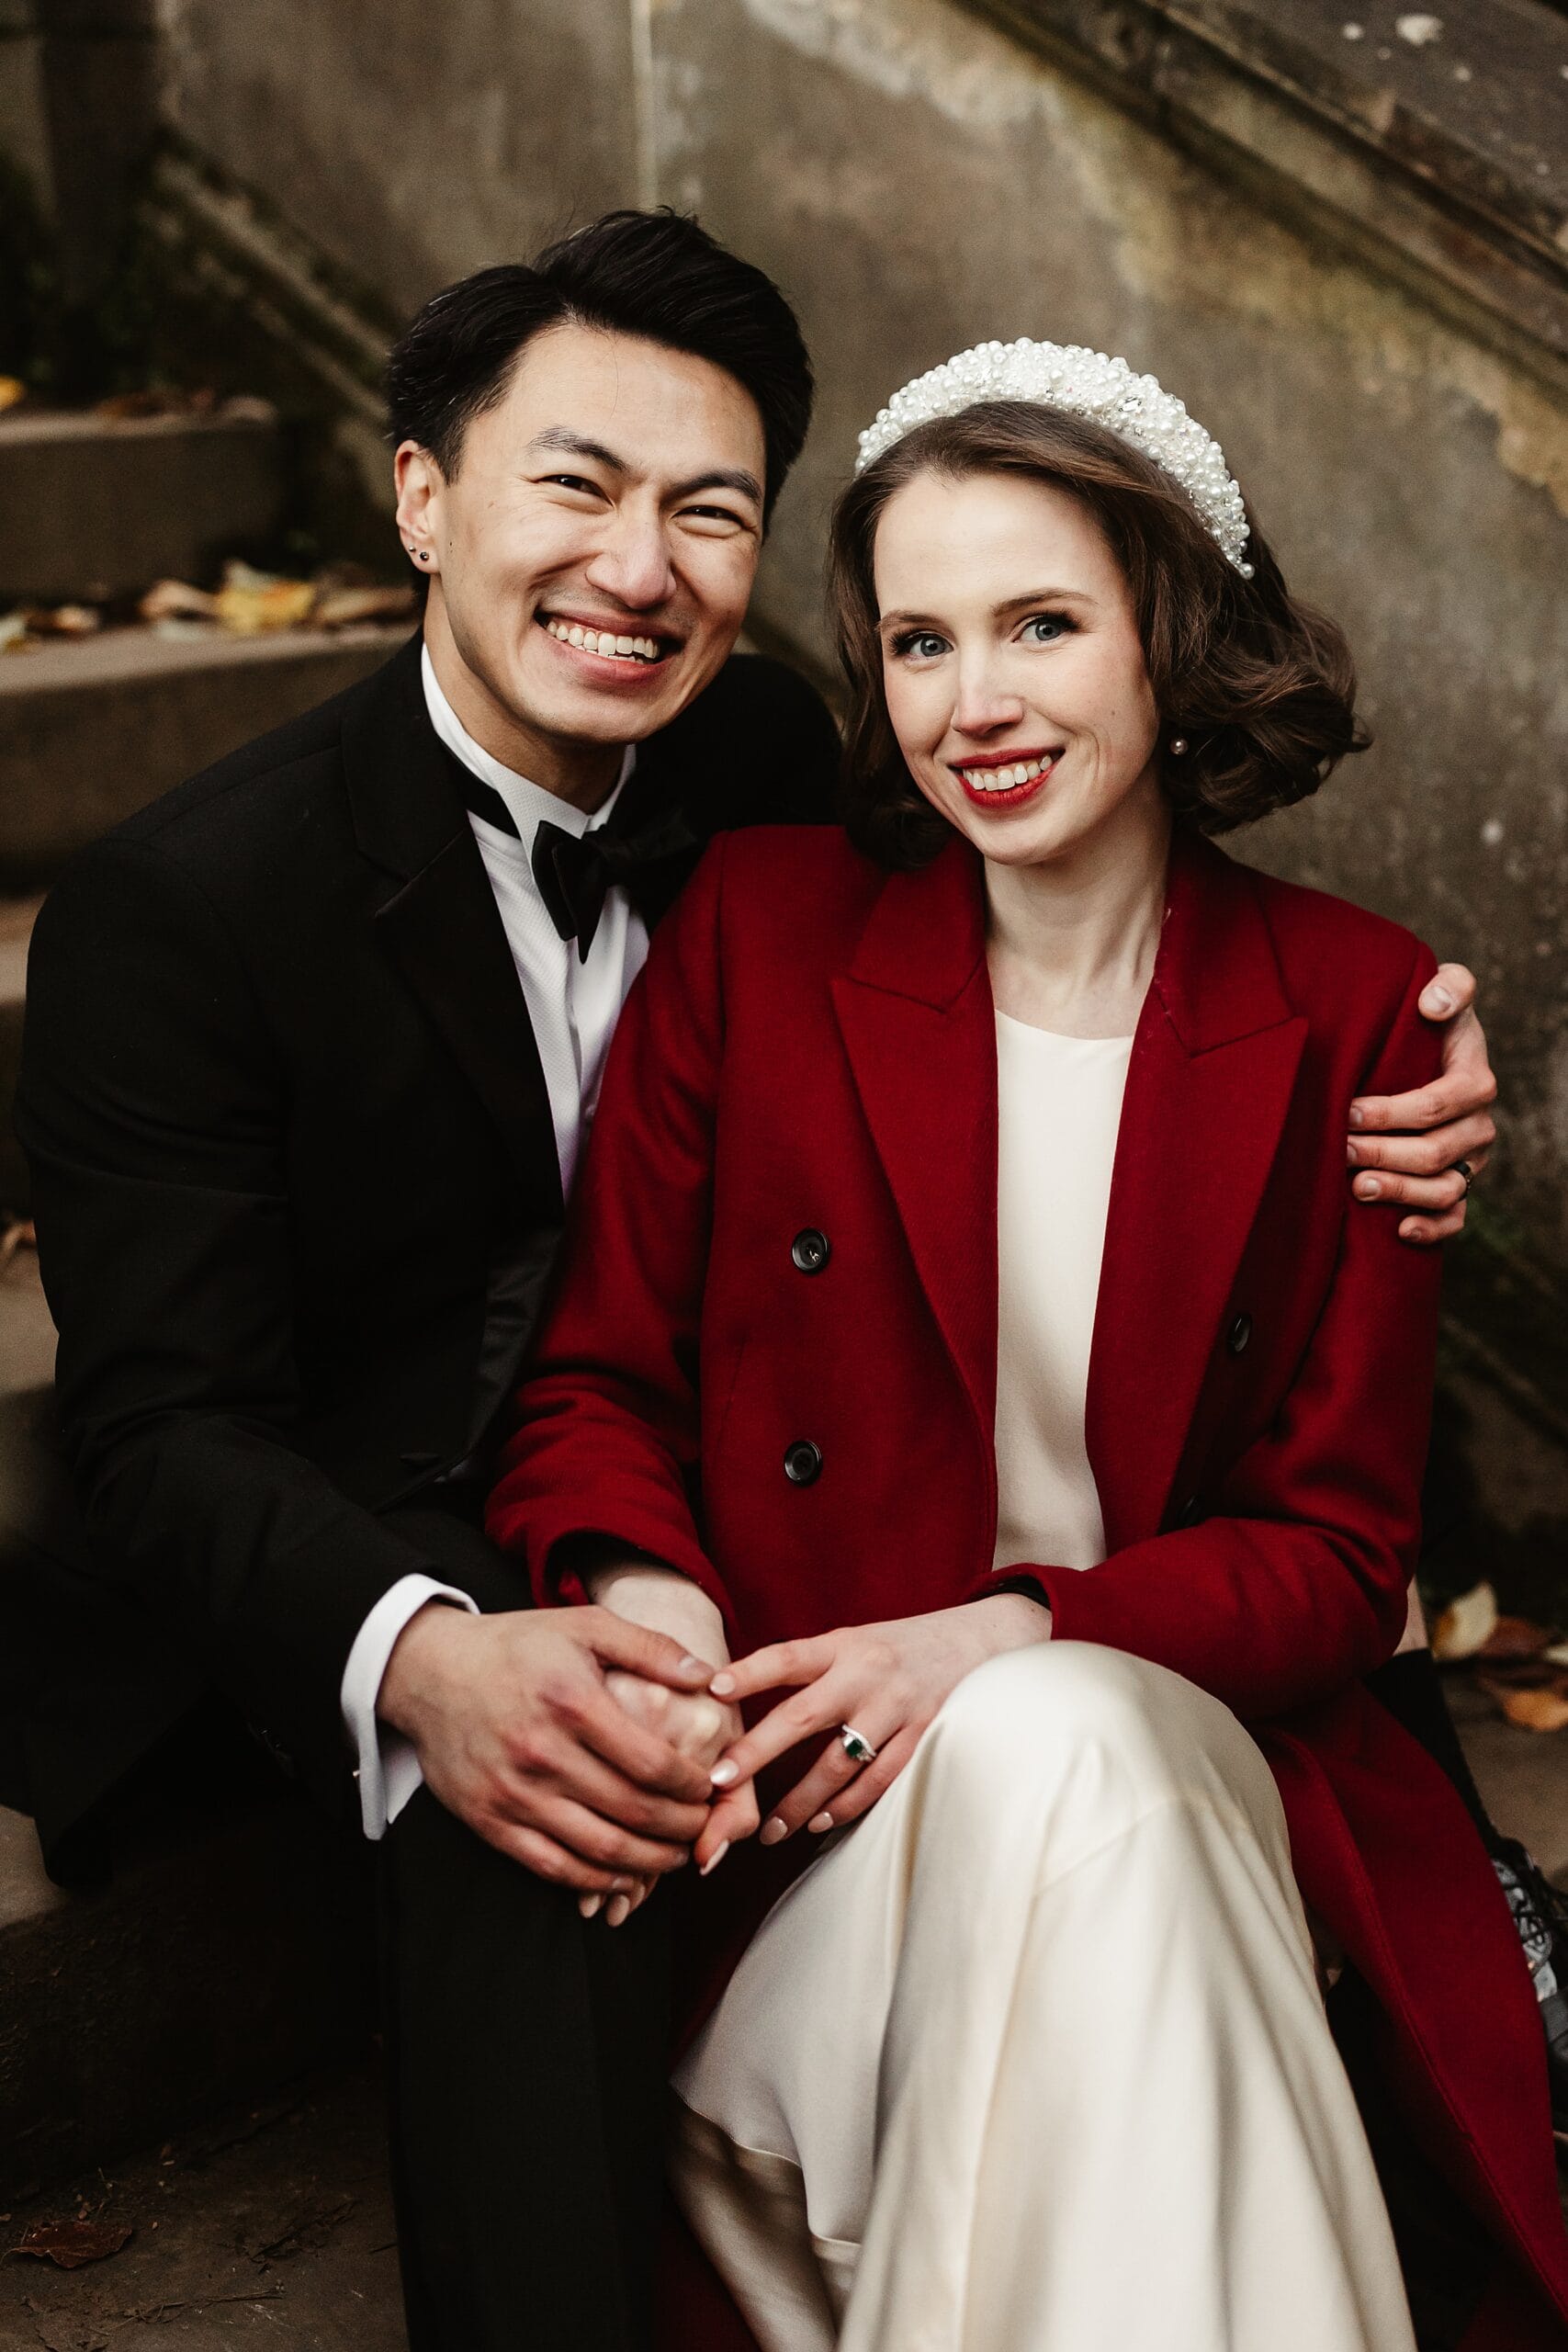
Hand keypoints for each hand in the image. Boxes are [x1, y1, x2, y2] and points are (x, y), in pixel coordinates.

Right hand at [378, 1602, 716, 1892]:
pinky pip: (554, 1868)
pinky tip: (625, 1875)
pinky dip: (598, 1881)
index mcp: (572, 1702)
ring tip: (676, 1854)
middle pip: (634, 1812)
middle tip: (706, 1827)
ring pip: (600, 1850)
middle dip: (683, 1827)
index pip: (653, 1764)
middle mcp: (542, 1753)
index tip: (713, 1787)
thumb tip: (711, 1676)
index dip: (695, 1786)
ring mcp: (513, 1793)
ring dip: (650, 1862)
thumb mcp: (586, 1625)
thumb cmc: (518, 1646)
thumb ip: (651, 1648)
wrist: (430, 1672)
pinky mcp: (489, 1822)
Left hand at [697, 1595, 1050, 1868]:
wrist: (977, 1643)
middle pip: (802, 1716)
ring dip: (800, 1801)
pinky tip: (822, 1823)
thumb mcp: (853, 1641)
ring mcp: (896, 1709)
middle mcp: (866, 1675)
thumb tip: (737, 1696)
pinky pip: (879, 1780)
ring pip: (838, 1763)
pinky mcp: (923, 1738)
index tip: (712, 1689)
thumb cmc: (897, 1649)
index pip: (787, 1656)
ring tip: (769, 1829)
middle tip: (720, 1780)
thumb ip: (809, 1667)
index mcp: (843, 1645)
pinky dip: (848, 1806)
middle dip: (757, 1751)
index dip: (749, 1671)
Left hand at [1347, 963, 1496, 1244]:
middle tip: (1338, 1148)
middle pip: (1435, 1151)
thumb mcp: (1443, 991)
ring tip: (1356, 1186)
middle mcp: (1477, 1125)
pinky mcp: (1457, 1186)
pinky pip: (1454, 1218)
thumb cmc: (1426, 1022)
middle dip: (1383, 1152)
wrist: (1426, 1051)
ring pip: (1445, 1189)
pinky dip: (1430, 1229)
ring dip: (1400, 1192)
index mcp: (1475, 1080)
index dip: (1392, 1112)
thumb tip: (1432, 1004)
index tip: (1347, 1110)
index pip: (1439, 1103)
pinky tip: (1398, 1230)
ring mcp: (1470, 1160)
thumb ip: (1450, 986)